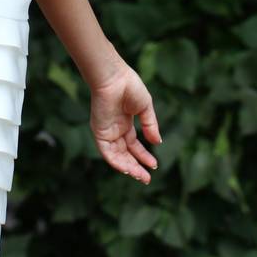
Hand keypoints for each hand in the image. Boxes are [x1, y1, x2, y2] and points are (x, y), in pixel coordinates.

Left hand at [88, 61, 161, 184]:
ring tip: (142, 177)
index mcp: (124, 122)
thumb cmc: (129, 86)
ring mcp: (106, 131)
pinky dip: (116, 162)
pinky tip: (128, 169)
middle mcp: (114, 129)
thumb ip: (150, 125)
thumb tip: (157, 142)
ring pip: (117, 156)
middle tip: (147, 178)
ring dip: (129, 167)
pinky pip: (107, 152)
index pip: (133, 144)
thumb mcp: (145, 108)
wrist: (114, 77)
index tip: (154, 165)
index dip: (143, 156)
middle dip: (137, 166)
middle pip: (125, 153)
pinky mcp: (99, 132)